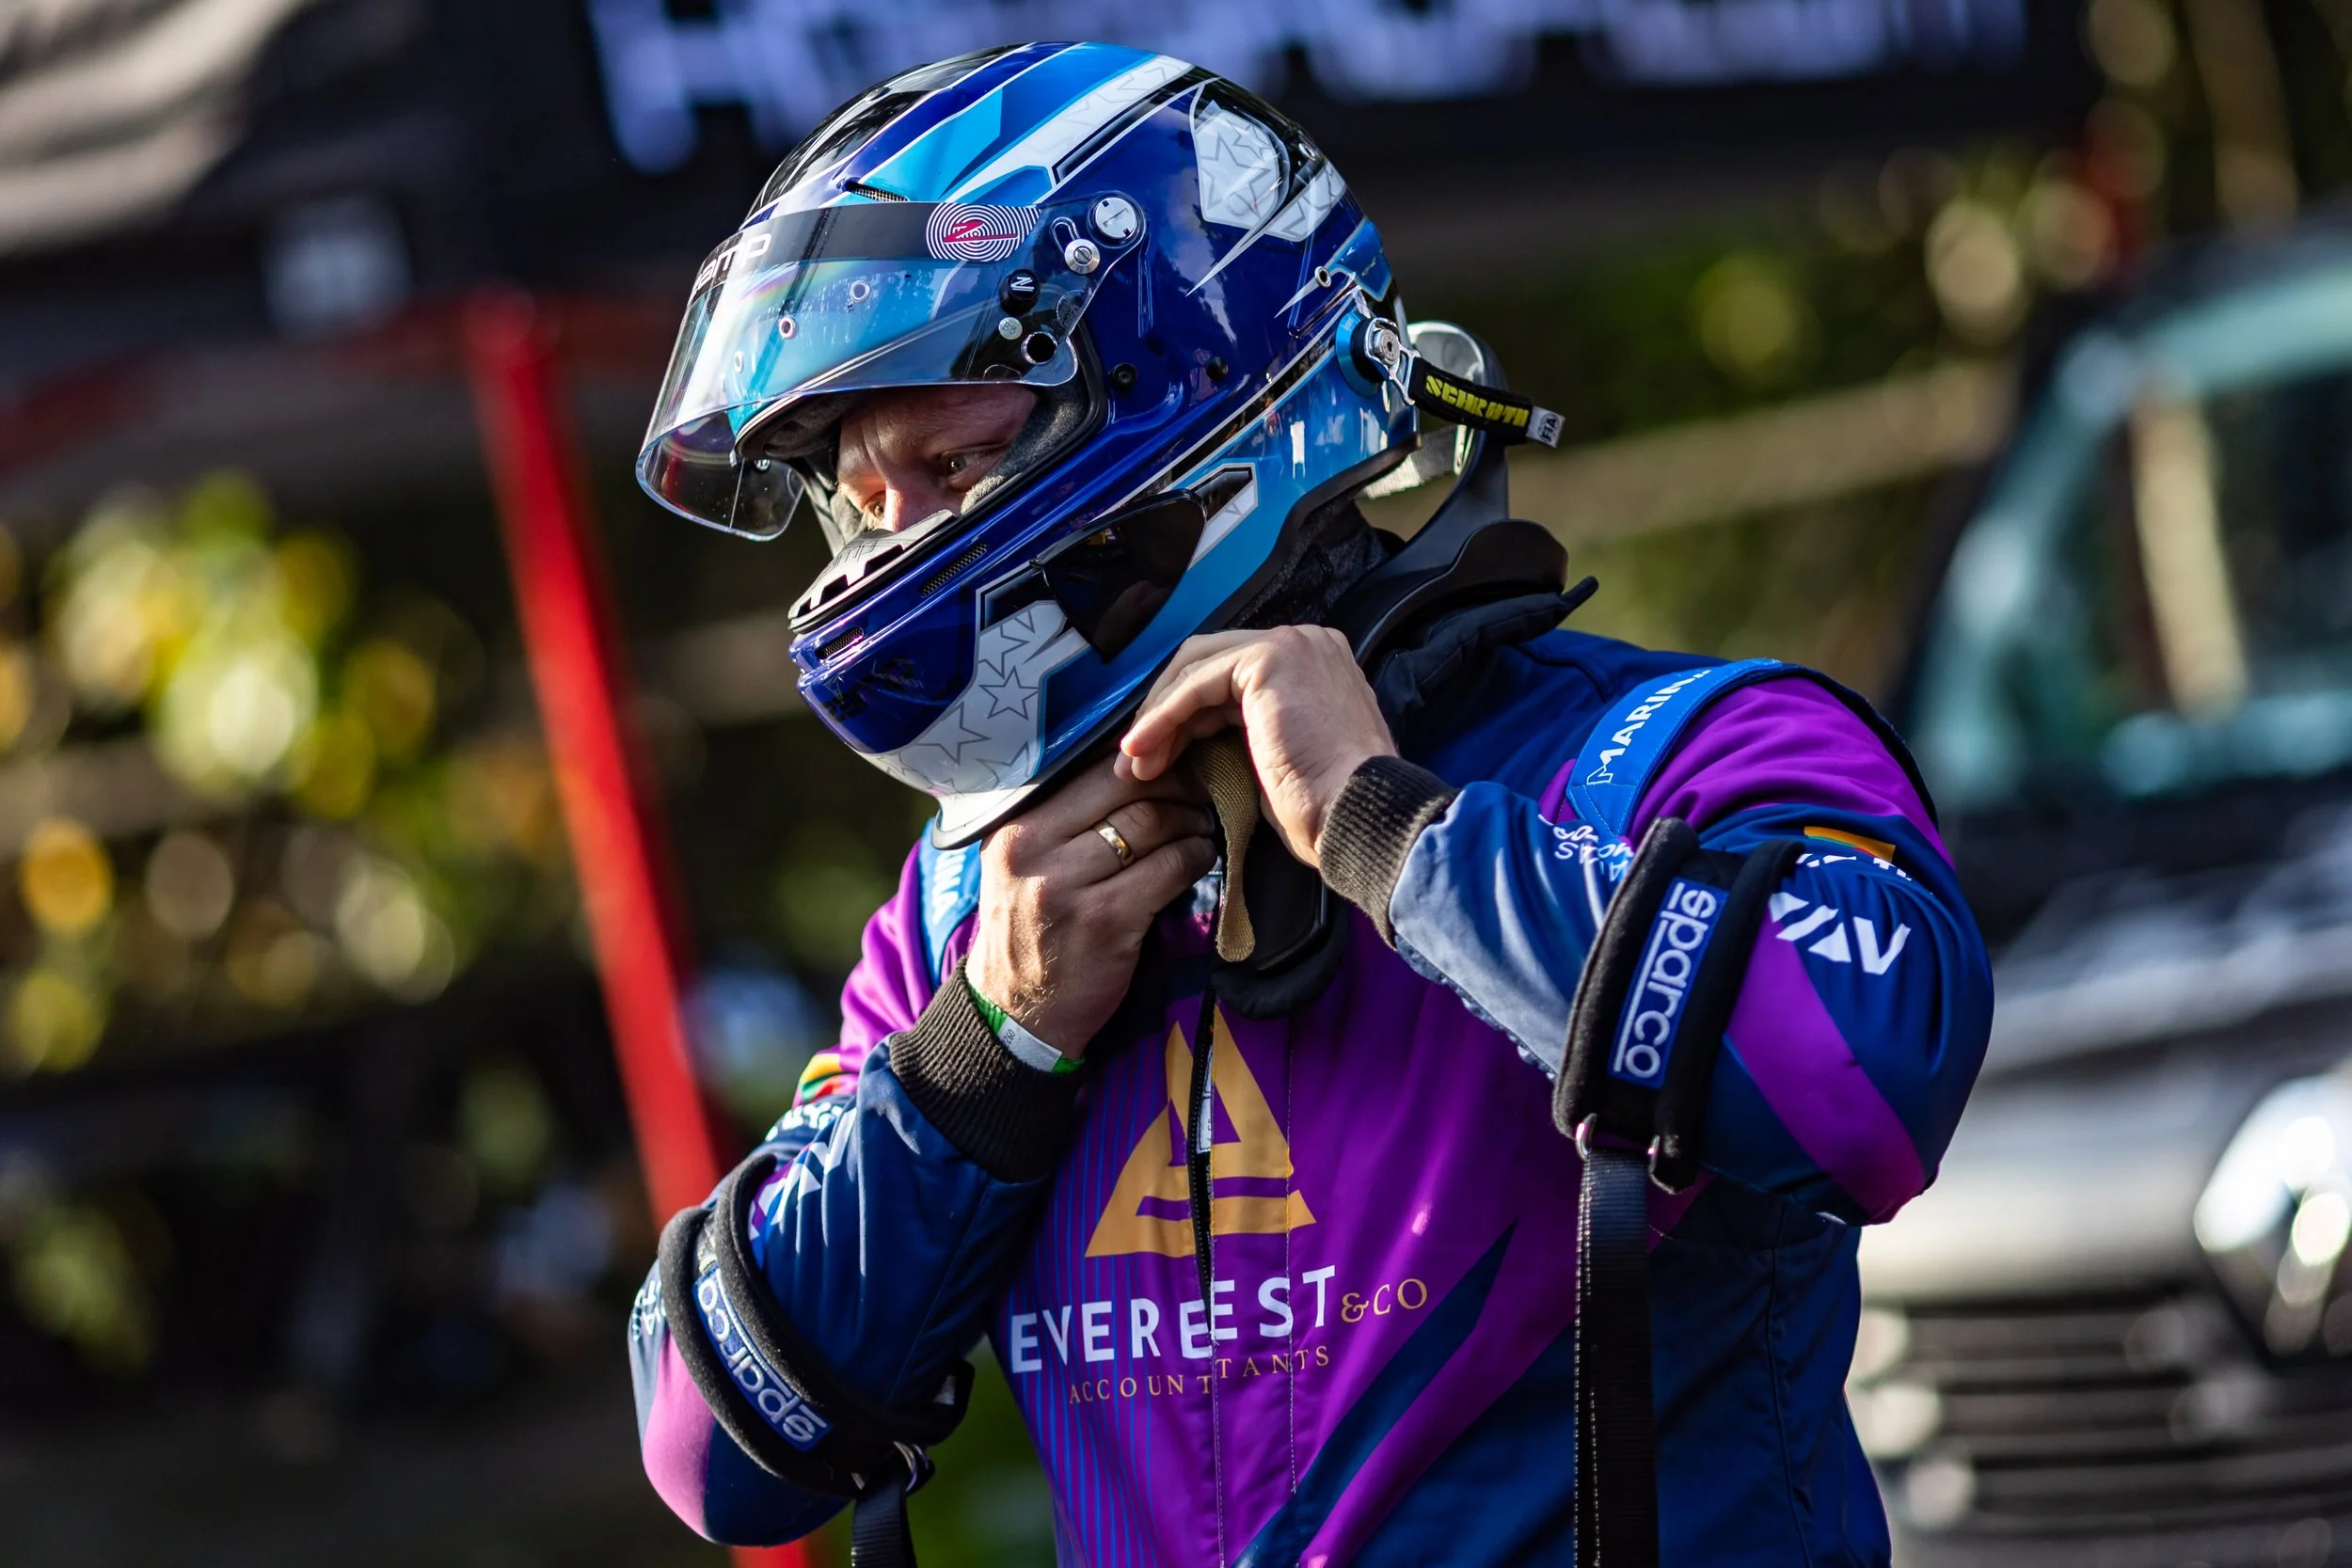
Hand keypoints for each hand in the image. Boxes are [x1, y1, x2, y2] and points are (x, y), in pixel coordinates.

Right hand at [966, 755, 1216, 1056]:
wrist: (1016, 1009)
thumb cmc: (1030, 925)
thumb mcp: (1022, 862)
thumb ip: (1062, 816)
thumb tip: (1134, 762)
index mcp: (1013, 825)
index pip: (1090, 766)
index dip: (1143, 760)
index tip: (1171, 762)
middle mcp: (1031, 848)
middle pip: (1125, 788)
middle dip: (1176, 783)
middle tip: (1201, 789)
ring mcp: (1066, 886)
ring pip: (1151, 824)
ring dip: (1191, 820)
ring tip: (1202, 824)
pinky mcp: (1105, 922)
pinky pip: (1168, 869)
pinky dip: (1195, 857)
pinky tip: (1200, 858)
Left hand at [1116, 626, 1394, 866]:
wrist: (1360, 819)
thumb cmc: (1327, 809)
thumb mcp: (1276, 759)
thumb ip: (1244, 732)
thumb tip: (1187, 740)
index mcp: (1313, 666)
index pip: (1230, 675)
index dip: (1185, 715)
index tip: (1156, 758)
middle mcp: (1305, 643)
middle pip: (1208, 662)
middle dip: (1165, 711)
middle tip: (1136, 759)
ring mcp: (1290, 645)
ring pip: (1197, 668)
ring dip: (1157, 717)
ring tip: (1133, 763)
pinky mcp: (1270, 658)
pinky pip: (1198, 684)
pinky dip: (1164, 717)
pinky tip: (1142, 749)